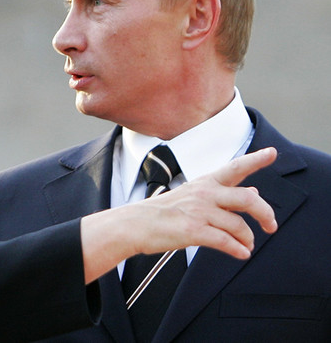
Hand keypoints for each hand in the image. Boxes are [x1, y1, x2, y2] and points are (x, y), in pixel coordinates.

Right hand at [81, 147, 277, 282]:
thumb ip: (223, 194)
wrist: (133, 224)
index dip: (255, 160)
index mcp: (204, 183)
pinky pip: (226, 242)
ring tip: (247, 246)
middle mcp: (204, 194)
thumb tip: (253, 190)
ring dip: (248, 239)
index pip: (234, 167)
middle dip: (266, 214)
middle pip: (248, 199)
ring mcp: (199, 212)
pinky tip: (241, 254)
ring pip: (239, 225)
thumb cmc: (161, 212)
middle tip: (271, 226)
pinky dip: (238, 250)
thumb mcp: (192, 195)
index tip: (272, 153)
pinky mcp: (193, 231)